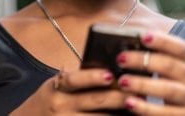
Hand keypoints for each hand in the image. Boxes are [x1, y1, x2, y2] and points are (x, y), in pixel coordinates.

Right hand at [12, 68, 130, 114]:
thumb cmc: (47, 102)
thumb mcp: (53, 88)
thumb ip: (73, 81)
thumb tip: (107, 73)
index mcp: (55, 88)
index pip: (73, 80)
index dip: (91, 77)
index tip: (110, 74)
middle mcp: (59, 106)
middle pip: (93, 101)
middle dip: (117, 97)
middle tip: (137, 93)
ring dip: (119, 115)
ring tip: (137, 109)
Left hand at [116, 31, 184, 114]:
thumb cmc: (169, 79)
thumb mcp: (167, 64)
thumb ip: (151, 52)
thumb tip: (122, 36)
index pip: (180, 47)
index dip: (163, 41)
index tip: (143, 36)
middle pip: (170, 66)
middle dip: (143, 61)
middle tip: (120, 59)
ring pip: (168, 90)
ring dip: (143, 85)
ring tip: (122, 81)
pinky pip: (164, 113)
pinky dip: (145, 108)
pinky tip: (129, 102)